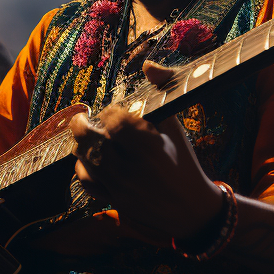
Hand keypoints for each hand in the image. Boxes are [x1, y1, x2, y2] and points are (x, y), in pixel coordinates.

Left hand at [67, 61, 222, 245]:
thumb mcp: (176, 127)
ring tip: (90, 137)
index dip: (109, 112)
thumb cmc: (183, 162)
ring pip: (84, 161)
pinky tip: (90, 159)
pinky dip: (82, 168)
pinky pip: (86, 183)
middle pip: (91, 141)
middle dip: (82, 125)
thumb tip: (148, 65)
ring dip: (82, 145)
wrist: (191, 208)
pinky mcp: (113, 202)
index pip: (115, 122)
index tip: (113, 111)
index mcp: (150, 147)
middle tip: (85, 118)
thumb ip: (162, 93)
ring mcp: (120, 188)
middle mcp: (132, 169)